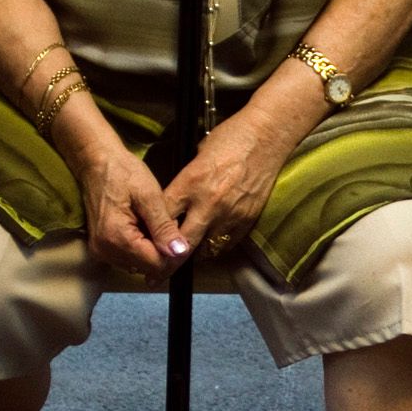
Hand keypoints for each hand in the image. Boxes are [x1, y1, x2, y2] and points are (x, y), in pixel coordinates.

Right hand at [72, 134, 184, 279]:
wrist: (96, 162)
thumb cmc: (122, 172)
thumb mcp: (149, 196)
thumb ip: (164, 227)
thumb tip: (179, 252)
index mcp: (117, 238)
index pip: (156, 265)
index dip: (174, 254)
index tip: (180, 234)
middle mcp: (106, 251)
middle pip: (147, 268)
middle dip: (163, 250)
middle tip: (165, 223)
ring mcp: (101, 251)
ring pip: (140, 265)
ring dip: (152, 249)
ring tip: (153, 222)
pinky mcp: (101, 248)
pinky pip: (129, 258)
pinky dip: (141, 247)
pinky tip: (143, 227)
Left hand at [160, 108, 284, 260]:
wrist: (267, 136)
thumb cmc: (230, 138)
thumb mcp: (197, 156)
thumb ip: (185, 182)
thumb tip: (174, 200)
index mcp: (191, 183)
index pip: (164, 217)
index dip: (152, 233)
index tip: (144, 244)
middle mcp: (208, 204)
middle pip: (182, 243)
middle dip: (168, 261)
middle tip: (156, 274)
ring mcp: (229, 215)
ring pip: (205, 250)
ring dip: (194, 253)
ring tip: (184, 258)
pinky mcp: (247, 220)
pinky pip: (226, 244)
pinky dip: (216, 246)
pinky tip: (210, 244)